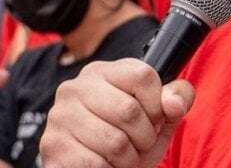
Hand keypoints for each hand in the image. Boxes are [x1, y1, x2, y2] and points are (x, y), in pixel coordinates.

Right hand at [39, 58, 194, 167]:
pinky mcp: (53, 146)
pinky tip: (104, 166)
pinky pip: (97, 163)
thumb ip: (176, 100)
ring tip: (121, 157)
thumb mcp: (159, 120)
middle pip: (130, 110)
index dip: (157, 104)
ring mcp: (60, 116)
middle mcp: (75, 88)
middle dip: (144, 137)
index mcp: (101, 72)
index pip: (143, 75)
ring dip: (128, 159)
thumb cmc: (129, 141)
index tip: (153, 119)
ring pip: (115, 142)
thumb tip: (173, 102)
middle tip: (137, 144)